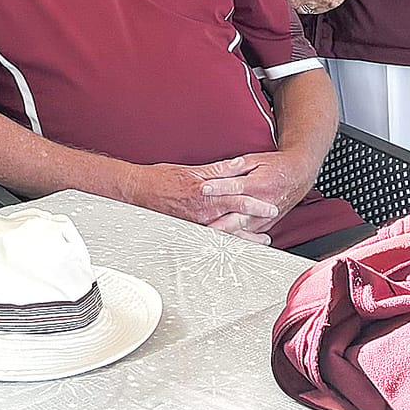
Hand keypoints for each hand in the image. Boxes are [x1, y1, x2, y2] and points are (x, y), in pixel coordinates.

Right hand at [125, 159, 280, 229]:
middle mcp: (203, 212)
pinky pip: (211, 237)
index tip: (270, 208)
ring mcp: (196, 223)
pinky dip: (225, 241)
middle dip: (253, 231)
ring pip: (224, 235)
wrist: (138, 190)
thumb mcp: (192, 169)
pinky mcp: (188, 229)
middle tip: (267, 237)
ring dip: (242, 240)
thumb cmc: (162, 178)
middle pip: (234, 223)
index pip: (237, 200)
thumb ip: (219, 169)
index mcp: (206, 194)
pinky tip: (232, 244)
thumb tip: (239, 165)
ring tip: (256, 243)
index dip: (256, 205)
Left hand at [195, 151, 314, 236]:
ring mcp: (265, 217)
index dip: (217, 188)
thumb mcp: (254, 160)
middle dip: (218, 222)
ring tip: (206, 236)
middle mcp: (262, 203)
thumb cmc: (276, 167)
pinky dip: (236, 237)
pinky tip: (221, 241)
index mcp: (258, 185)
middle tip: (200, 223)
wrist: (299, 175)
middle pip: (237, 216)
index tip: (202, 189)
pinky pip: (249, 234)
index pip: (234, 188)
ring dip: (225, 234)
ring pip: (242, 230)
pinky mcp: (266, 224)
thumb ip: (234, 167)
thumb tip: (215, 170)